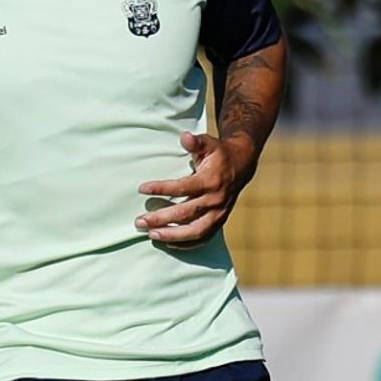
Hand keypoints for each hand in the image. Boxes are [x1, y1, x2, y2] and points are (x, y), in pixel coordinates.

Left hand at [135, 131, 258, 247]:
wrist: (241, 166)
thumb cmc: (218, 154)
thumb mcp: (208, 143)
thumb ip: (196, 142)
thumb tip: (184, 137)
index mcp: (210, 180)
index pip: (183, 187)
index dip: (162, 188)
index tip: (142, 189)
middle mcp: (215, 199)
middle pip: (186, 213)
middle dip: (161, 219)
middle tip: (139, 221)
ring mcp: (219, 214)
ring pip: (195, 231)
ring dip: (172, 235)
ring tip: (151, 235)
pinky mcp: (220, 222)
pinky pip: (204, 238)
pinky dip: (187, 244)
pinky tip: (168, 243)